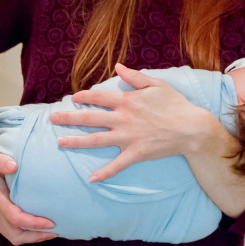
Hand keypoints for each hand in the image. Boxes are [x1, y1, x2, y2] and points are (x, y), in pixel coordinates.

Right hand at [0, 145, 56, 244]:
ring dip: (31, 237)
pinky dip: (24, 232)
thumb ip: (2, 161)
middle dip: (36, 237)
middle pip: (15, 235)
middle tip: (56, 232)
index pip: (16, 219)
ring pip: (11, 235)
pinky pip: (8, 230)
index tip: (52, 223)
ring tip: (50, 232)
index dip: (35, 224)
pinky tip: (36, 226)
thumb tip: (14, 166)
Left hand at [52, 63, 216, 181]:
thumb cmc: (176, 104)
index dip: (84, 96)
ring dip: (76, 141)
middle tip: (53, 118)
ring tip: (60, 142)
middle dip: (69, 118)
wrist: (192, 128)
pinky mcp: (136, 153)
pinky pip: (117, 165)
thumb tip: (118, 66)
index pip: (98, 97)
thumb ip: (135, 76)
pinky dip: (104, 172)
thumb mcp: (157, 84)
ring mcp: (128, 138)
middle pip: (90, 118)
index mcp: (127, 101)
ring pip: (96, 140)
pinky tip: (92, 178)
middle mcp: (123, 119)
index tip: (73, 97)